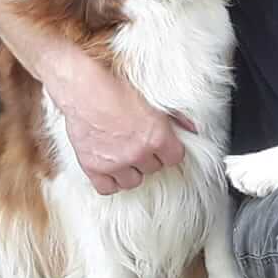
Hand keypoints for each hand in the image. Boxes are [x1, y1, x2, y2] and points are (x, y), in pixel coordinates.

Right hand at [47, 49, 196, 194]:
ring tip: (127, 156)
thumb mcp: (154, 100)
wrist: (85, 90)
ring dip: (132, 171)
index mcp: (157, 137)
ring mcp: (115, 163)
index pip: (174, 158)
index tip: (164, 146)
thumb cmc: (117, 89)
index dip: (169, 151)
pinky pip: (108, 188)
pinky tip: (112, 169)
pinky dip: (111, 181)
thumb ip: (177, 118)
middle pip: (154, 168)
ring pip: (133, 181)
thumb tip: (193, 128)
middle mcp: (138, 153)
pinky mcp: (93, 167)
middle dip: (150, 158)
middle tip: (141, 145)